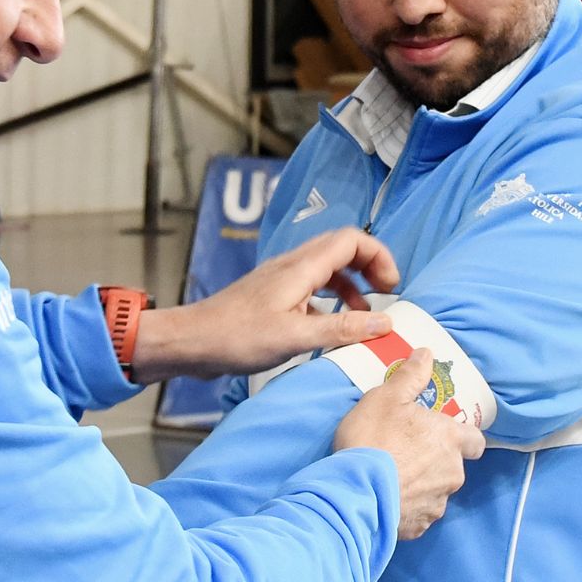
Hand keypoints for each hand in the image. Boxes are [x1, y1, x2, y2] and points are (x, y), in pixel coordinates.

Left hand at [129, 228, 402, 382]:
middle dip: (369, 267)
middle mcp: (291, 267)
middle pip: (341, 250)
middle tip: (385, 296)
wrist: (190, 342)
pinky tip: (328, 328)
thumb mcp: (296, 337)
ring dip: (350, 287)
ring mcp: (280, 281)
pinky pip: (310, 290)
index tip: (391, 287)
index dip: (379, 256)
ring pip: (326, 270)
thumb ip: (343, 329)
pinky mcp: (271, 298)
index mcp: (300, 268)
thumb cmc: (236, 338)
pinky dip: (328, 302)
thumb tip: (385, 323)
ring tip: (362, 317)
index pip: (352, 239)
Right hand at [334, 348, 486, 538]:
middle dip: (435, 461)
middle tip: (404, 453)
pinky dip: (407, 507)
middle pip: (453, 466)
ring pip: (436, 491)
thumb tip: (426, 353)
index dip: (462, 437)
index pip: (476, 440)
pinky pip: (418, 514)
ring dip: (421, 485)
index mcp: (451, 440)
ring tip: (391, 478)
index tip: (442, 435)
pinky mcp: (420, 527)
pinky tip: (385, 498)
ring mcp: (438, 502)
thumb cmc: (373, 439)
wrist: (354, 491)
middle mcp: (453, 473)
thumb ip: (411, 376)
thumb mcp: (387, 397)